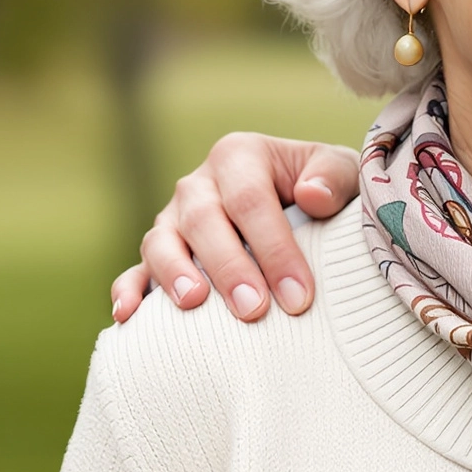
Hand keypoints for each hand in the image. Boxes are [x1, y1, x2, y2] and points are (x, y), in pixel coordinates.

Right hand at [108, 134, 360, 323]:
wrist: (307, 210)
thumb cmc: (326, 194)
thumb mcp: (343, 174)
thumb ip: (333, 178)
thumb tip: (311, 196)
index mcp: (239, 156)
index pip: (250, 200)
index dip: (273, 248)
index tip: (298, 296)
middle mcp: (199, 184)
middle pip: (203, 220)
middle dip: (229, 268)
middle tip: (254, 310)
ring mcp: (173, 219)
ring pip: (161, 241)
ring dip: (174, 273)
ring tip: (193, 304)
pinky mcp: (160, 253)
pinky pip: (136, 269)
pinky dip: (129, 290)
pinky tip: (128, 315)